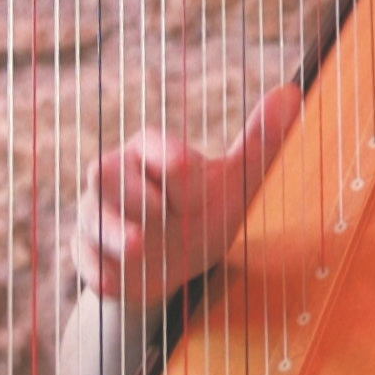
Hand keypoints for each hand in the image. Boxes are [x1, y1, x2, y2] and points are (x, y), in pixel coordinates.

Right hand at [72, 83, 301, 309]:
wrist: (176, 265)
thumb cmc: (203, 211)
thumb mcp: (235, 181)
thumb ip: (260, 140)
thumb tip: (291, 91)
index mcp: (151, 148)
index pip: (156, 147)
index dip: (176, 169)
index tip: (196, 196)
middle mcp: (116, 174)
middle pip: (106, 170)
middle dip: (138, 196)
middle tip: (167, 216)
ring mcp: (97, 213)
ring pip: (90, 213)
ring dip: (113, 230)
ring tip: (139, 247)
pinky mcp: (88, 251)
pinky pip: (82, 256)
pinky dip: (97, 269)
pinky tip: (114, 283)